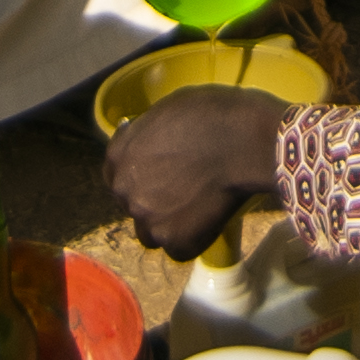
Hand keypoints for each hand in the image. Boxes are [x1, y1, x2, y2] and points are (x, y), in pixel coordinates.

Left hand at [103, 82, 299, 256]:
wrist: (246, 142)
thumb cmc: (213, 115)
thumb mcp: (167, 110)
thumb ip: (147, 134)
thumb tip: (149, 144)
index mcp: (120, 154)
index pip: (114, 175)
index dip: (136, 176)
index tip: (155, 176)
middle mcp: (126, 190)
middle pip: (132, 204)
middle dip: (152, 200)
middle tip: (182, 192)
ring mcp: (148, 219)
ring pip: (151, 233)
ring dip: (167, 225)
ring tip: (195, 212)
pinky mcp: (175, 241)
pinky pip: (178, 249)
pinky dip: (191, 240)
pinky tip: (208, 223)